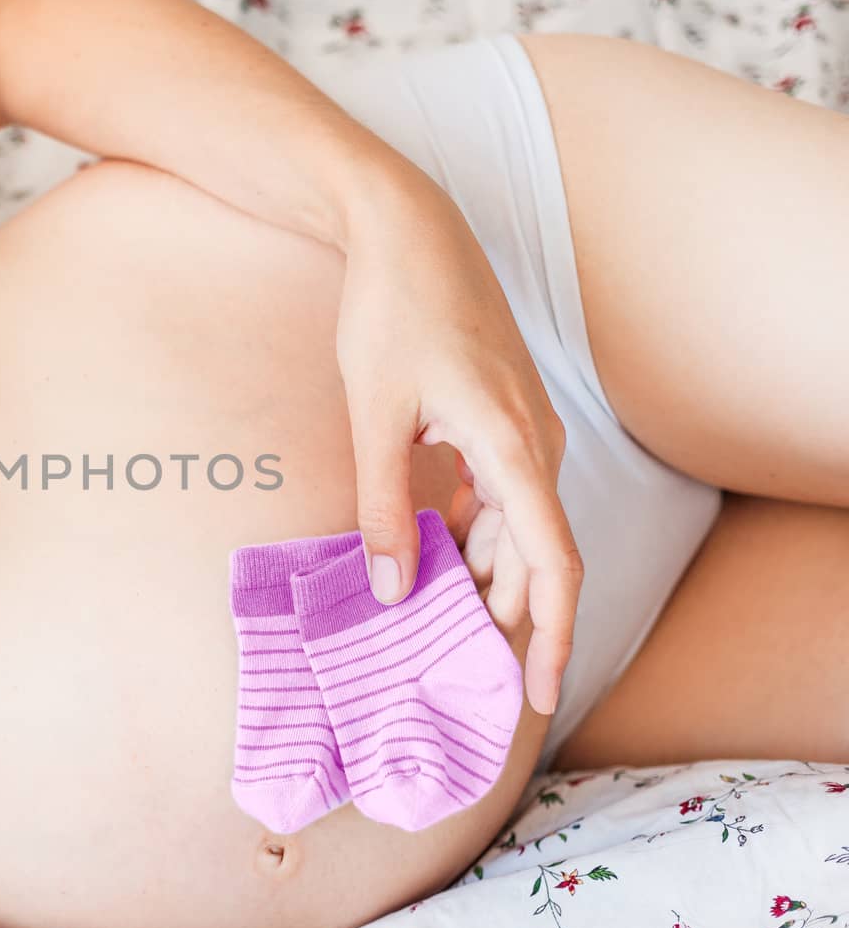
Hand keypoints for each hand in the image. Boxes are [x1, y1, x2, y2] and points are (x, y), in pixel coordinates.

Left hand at [333, 171, 582, 714]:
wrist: (407, 229)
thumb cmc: (390, 313)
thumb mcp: (374, 416)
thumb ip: (384, 506)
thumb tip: (393, 589)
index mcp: (513, 445)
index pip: (552, 564)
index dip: (551, 638)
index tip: (534, 697)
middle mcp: (535, 443)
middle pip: (538, 557)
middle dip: (507, 621)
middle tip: (461, 679)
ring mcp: (525, 429)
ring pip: (518, 528)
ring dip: (485, 577)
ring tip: (436, 629)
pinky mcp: (503, 419)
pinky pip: (503, 496)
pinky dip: (474, 535)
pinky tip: (433, 559)